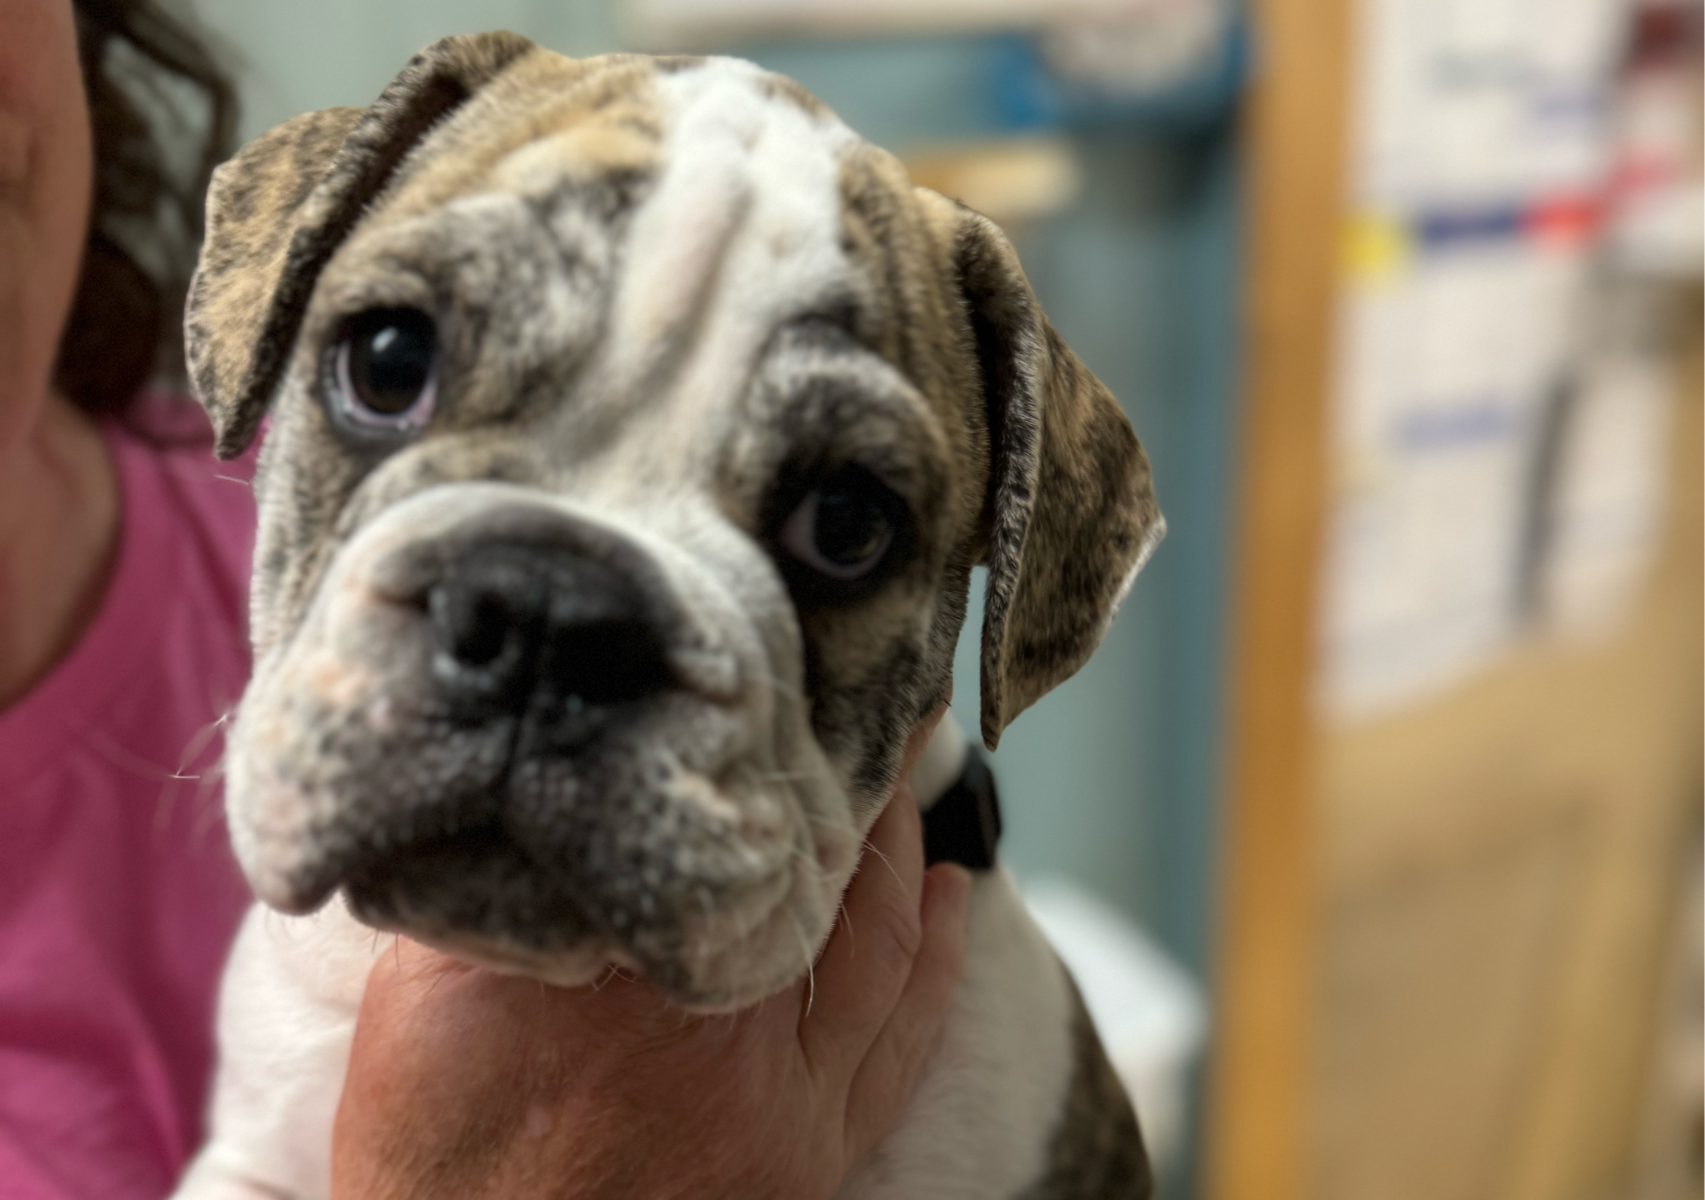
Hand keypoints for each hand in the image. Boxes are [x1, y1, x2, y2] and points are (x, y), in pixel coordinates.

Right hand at [330, 717, 971, 1199]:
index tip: (766, 677)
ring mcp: (775, 1092)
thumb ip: (493, 889)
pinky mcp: (811, 1149)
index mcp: (604, 965)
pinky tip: (950, 891)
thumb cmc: (433, 1155)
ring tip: (901, 767)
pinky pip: (903, 1036)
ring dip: (895, 844)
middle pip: (798, 863)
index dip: (742, 740)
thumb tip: (542, 786)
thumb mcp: (421, 996)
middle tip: (849, 692)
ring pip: (872, 937)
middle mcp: (706, 1021)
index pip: (698, 818)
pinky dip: (937, 953)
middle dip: (825, 773)